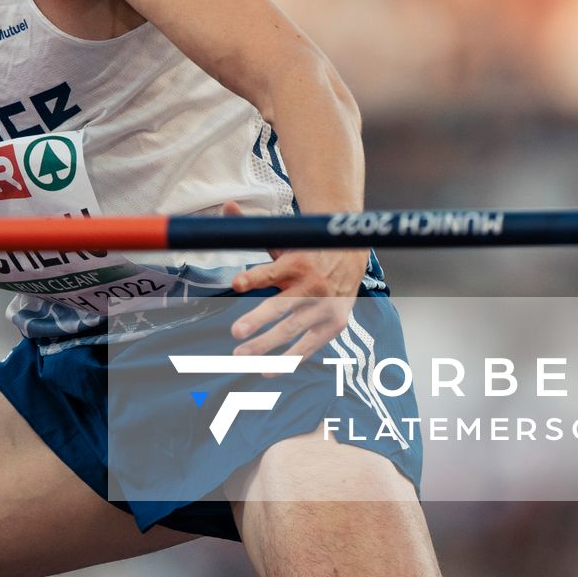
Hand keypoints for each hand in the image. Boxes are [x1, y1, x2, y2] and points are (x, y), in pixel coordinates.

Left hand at [223, 202, 365, 357]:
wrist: (350, 258)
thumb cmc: (306, 252)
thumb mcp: (283, 240)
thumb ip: (253, 229)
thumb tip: (226, 205)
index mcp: (296, 262)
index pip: (271, 271)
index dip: (253, 278)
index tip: (235, 284)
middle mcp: (312, 285)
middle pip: (283, 305)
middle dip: (259, 319)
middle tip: (235, 332)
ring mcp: (325, 307)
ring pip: (293, 329)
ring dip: (266, 345)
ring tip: (240, 356)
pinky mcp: (334, 325)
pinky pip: (308, 346)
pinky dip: (289, 360)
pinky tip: (266, 371)